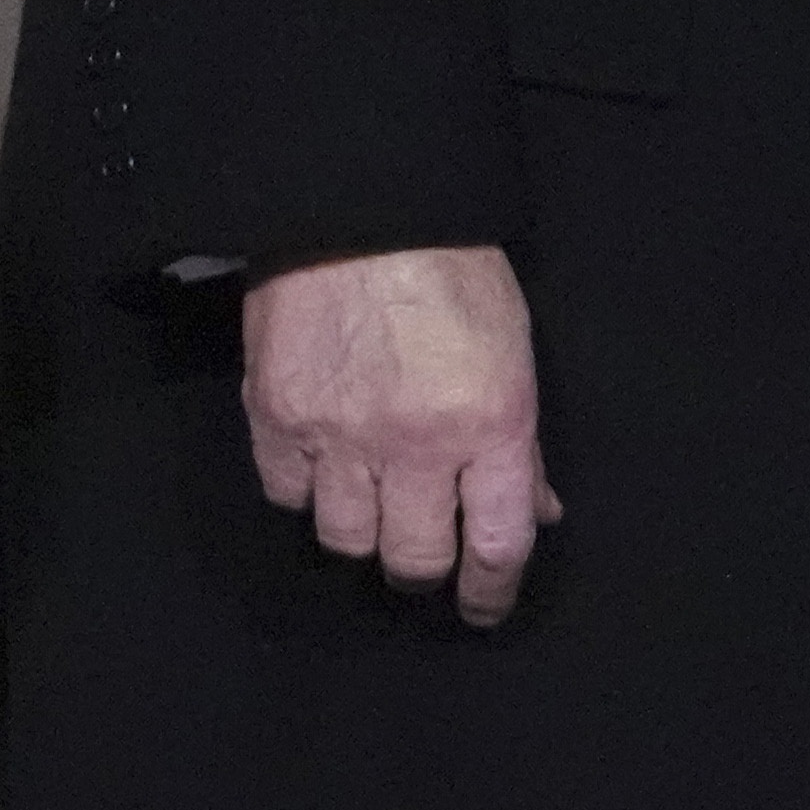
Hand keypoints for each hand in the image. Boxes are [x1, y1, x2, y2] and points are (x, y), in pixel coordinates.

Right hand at [243, 244, 550, 624]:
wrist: (357, 201)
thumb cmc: (450, 264)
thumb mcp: (513, 347)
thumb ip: (520, 441)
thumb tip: (533, 509)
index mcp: (491, 422)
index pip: (497, 544)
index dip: (490, 592)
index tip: (482, 607)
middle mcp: (416, 443)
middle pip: (415, 558)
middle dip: (423, 570)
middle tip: (422, 559)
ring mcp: (340, 433)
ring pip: (345, 539)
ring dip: (361, 534)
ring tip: (367, 508)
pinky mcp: (276, 414)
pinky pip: (285, 494)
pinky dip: (303, 493)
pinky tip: (319, 469)